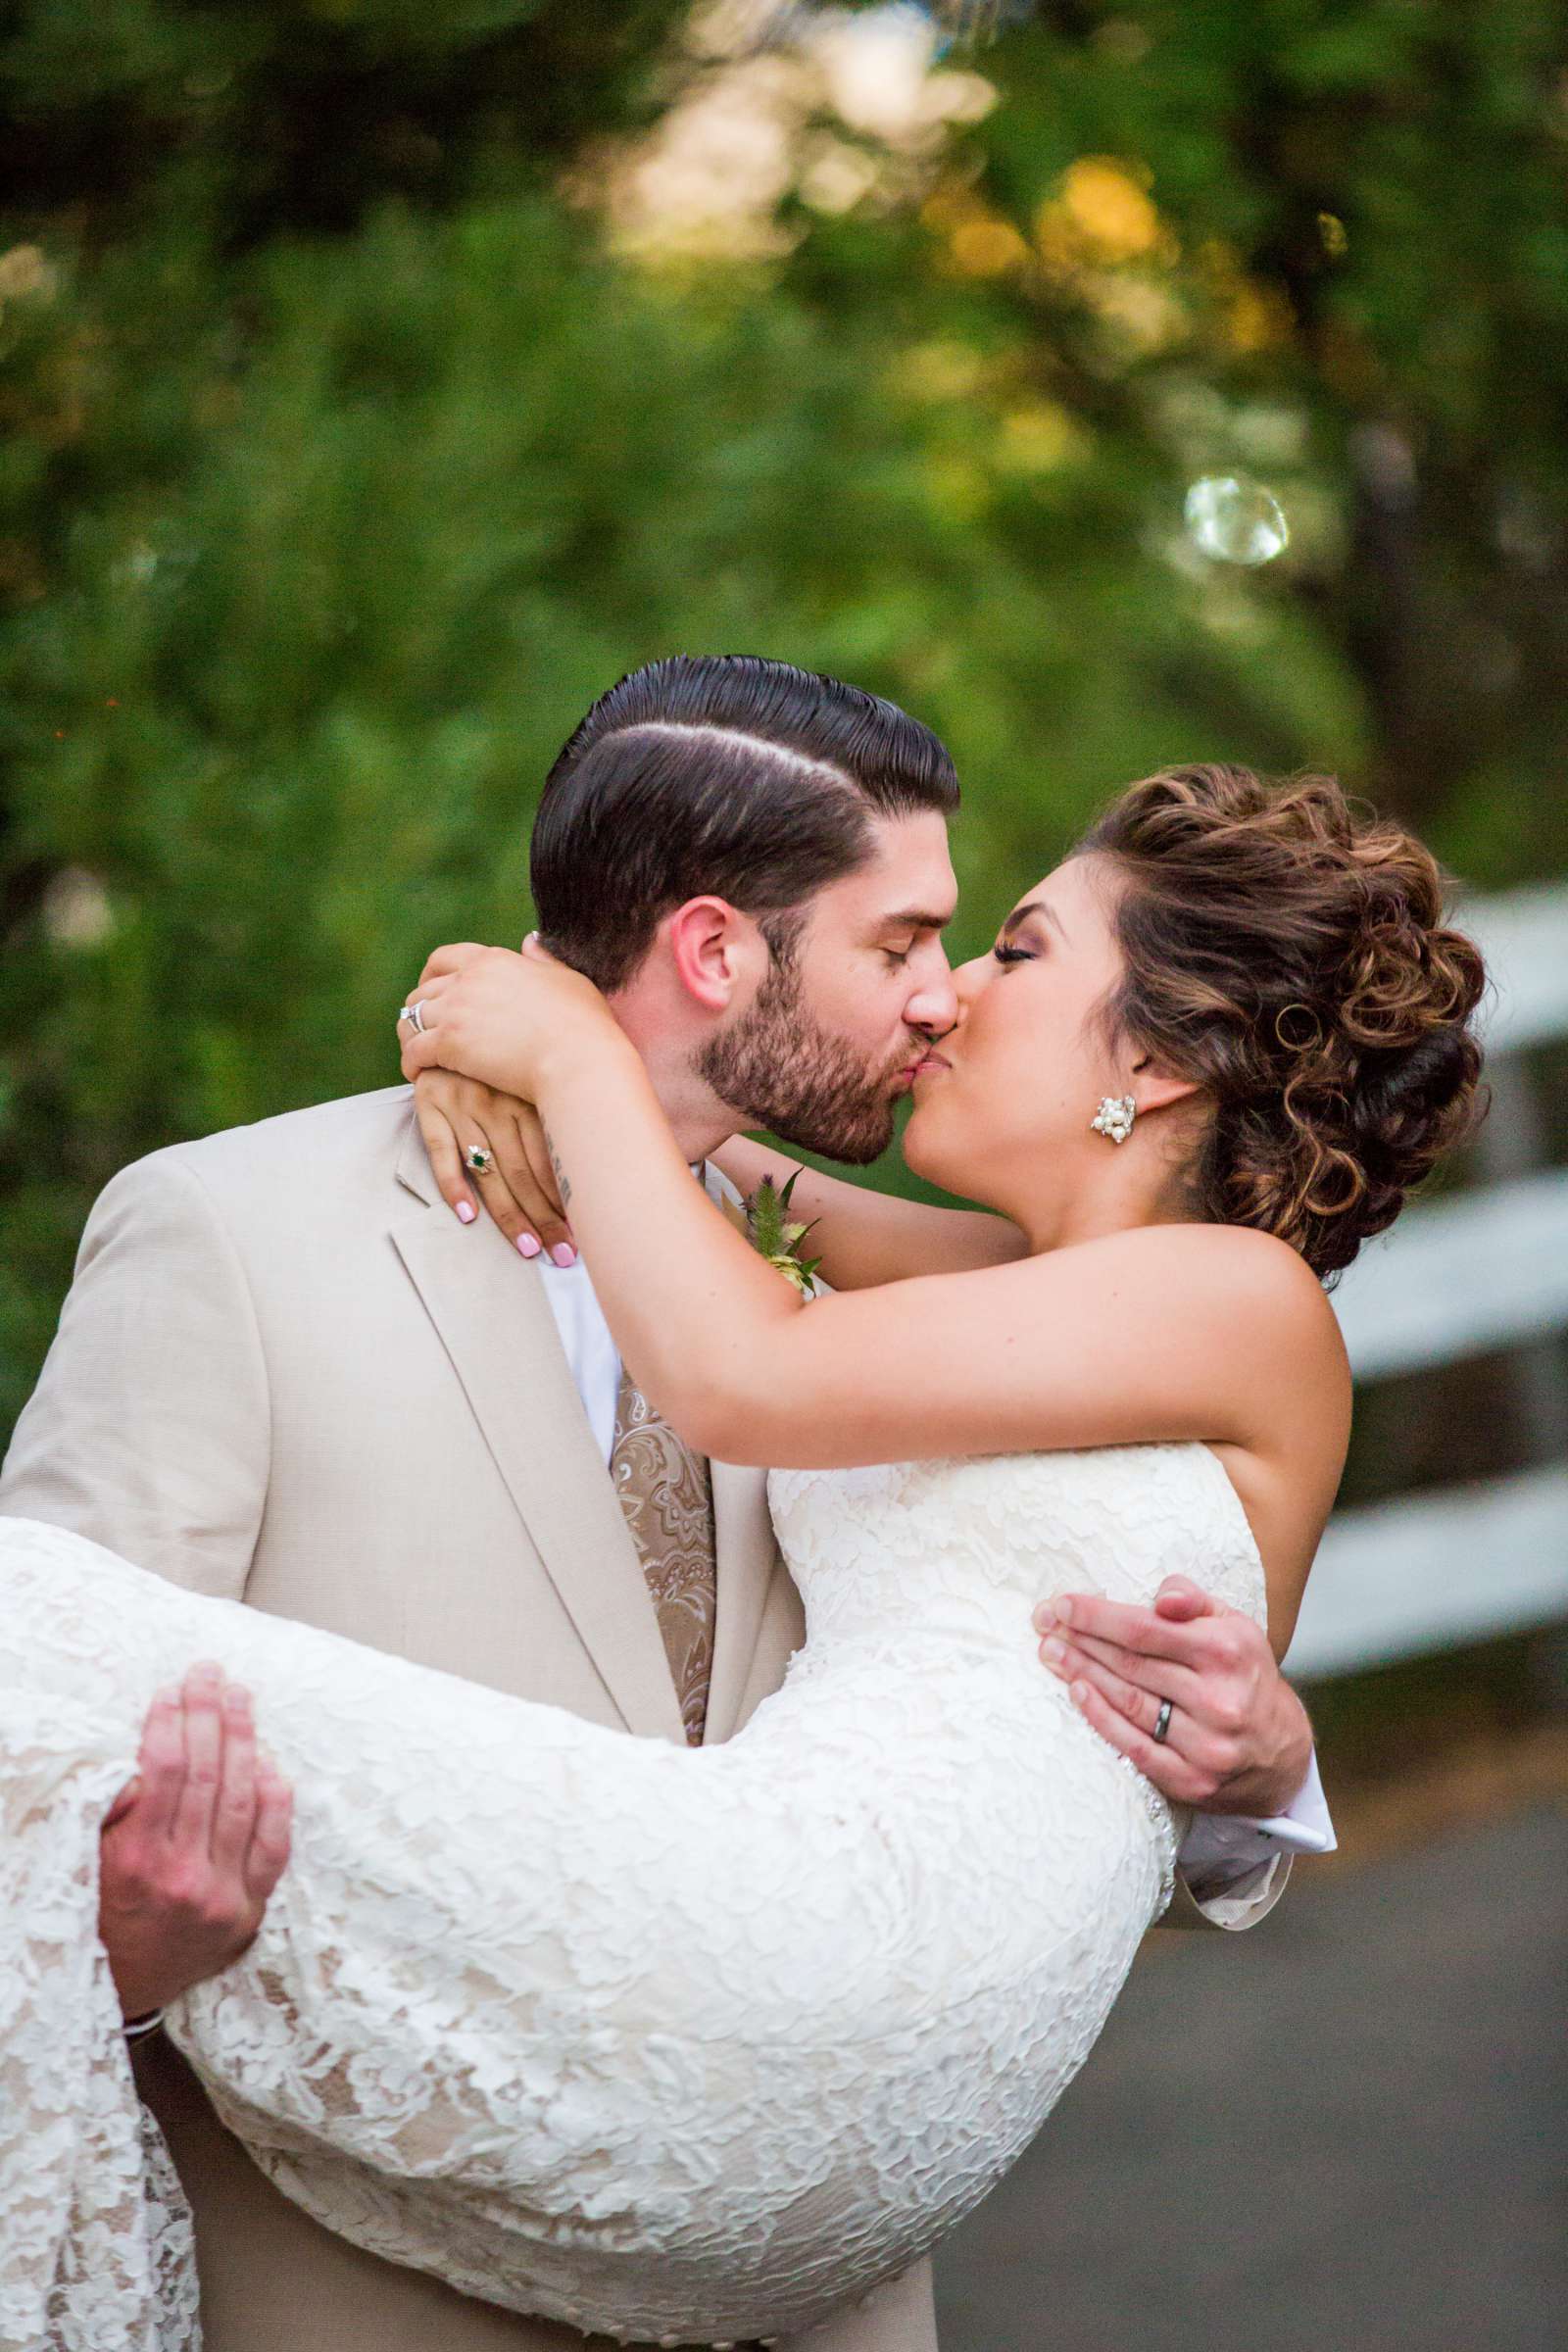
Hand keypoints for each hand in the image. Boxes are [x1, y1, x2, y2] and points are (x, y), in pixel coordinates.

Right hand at [99, 1663, 292, 2020]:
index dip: (169, 1724)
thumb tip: (137, 1761)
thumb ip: (113, 1814)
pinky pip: (272, 1845)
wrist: (124, 1992)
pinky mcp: (249, 1911)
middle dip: (208, 1715)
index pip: (163, 1772)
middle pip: (206, 1776)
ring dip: (243, 1741)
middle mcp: (183, 1876)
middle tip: (210, 1673)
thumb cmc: (100, 1914)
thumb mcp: (88, 1865)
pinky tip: (270, 1762)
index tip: (170, 1690)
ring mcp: (222, 1895)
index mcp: (136, 1862)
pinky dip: (275, 1800)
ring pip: (240, 1800)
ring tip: (241, 1698)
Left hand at [398, 939, 622, 1103]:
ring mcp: (456, 1009)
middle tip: (425, 1032)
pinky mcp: (449, 1043)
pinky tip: (418, 1075)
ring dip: (411, 1036)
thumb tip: (529, 941)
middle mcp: (469, 979)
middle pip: (424, 990)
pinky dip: (411, 1063)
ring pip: (412, 1018)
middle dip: (420, 1011)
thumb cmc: (583, 1025)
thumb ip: (543, 960)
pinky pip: (413, 1050)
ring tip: (418, 1056)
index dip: (431, 976)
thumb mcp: (569, 979)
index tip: (432, 993)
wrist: (578, 1059)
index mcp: (494, 961)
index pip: (444, 958)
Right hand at [411, 1068, 576, 1263]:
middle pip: (524, 1172)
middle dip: (546, 1217)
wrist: (453, 1016)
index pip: (549, 1157)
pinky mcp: (431, 1104)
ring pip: (490, 1169)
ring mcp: (463, 1103)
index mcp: (528, 1096)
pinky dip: (454, 1185)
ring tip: (530, 1249)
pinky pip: (442, 1152)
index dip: (566, 1197)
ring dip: (510, 1214)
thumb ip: (551, 1114)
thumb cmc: (504, 1055)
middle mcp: (498, 1101)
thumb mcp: (531, 1077)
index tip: (584, 1231)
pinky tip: (468, 1217)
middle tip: (562, 1255)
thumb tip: (587, 1168)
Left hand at [1032, 1576, 1313, 1815]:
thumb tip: (1162, 1596)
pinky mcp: (1192, 1780)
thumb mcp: (1233, 1625)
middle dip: (1081, 1641)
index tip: (1061, 1605)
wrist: (1283, 1752)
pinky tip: (1077, 1693)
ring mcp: (1206, 1745)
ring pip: (1128, 1703)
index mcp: (1227, 1652)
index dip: (1097, 1616)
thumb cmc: (1245, 1675)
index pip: (1145, 1629)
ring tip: (1051, 1653)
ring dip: (1082, 1674)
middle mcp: (1219, 1699)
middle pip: (1130, 1665)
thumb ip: (1193, 1600)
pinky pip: (1135, 1746)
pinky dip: (1101, 1719)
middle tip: (1044, 1625)